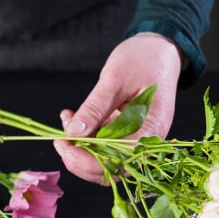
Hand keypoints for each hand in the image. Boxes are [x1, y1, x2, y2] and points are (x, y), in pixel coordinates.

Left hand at [53, 32, 182, 182]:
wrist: (159, 49)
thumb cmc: (143, 59)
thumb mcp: (114, 79)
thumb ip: (95, 107)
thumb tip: (73, 132)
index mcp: (151, 129)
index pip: (119, 159)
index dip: (88, 159)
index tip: (65, 145)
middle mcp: (146, 141)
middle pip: (111, 168)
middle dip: (80, 159)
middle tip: (58, 139)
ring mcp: (137, 140)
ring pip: (105, 161)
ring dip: (81, 149)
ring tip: (65, 122)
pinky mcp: (127, 135)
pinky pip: (105, 146)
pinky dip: (86, 138)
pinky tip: (73, 119)